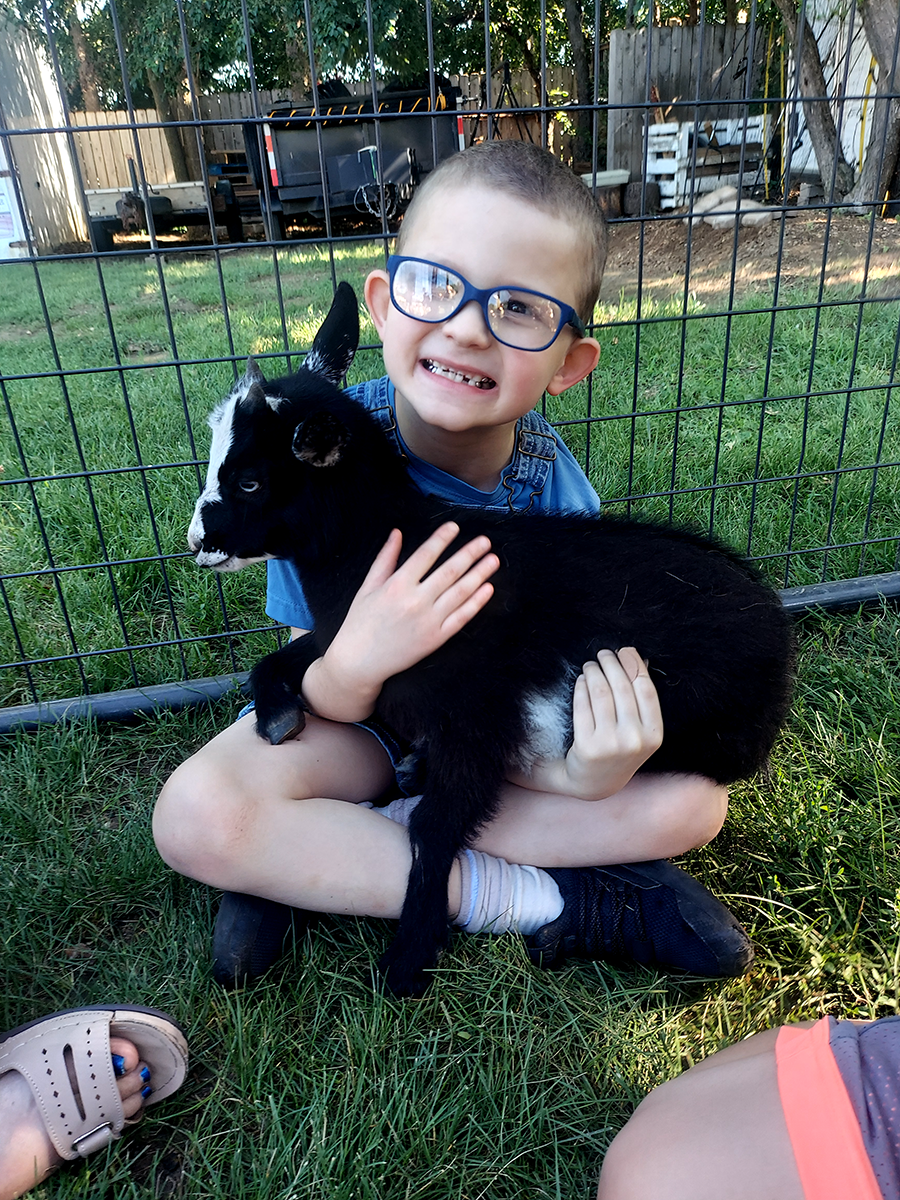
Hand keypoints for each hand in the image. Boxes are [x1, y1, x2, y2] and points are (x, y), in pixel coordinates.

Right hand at [302, 522, 497, 721]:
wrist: (359, 661)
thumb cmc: (360, 623)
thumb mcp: (367, 587)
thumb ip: (385, 559)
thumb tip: (397, 533)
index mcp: (396, 586)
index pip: (425, 555)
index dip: (442, 539)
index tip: (454, 527)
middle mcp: (415, 602)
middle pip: (449, 572)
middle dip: (469, 554)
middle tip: (485, 541)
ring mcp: (428, 621)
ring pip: (460, 593)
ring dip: (479, 574)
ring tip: (492, 560)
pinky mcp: (436, 638)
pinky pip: (461, 617)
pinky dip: (476, 603)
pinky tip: (487, 589)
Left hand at [562, 647, 663, 798]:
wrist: (595, 783)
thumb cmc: (620, 749)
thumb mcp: (640, 731)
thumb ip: (642, 700)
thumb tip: (639, 659)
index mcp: (654, 735)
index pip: (646, 690)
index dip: (634, 665)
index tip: (625, 651)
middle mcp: (634, 740)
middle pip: (622, 688)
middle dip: (611, 664)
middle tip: (603, 653)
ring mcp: (610, 744)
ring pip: (601, 693)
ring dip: (594, 672)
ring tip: (591, 665)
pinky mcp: (587, 746)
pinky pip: (583, 706)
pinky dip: (581, 687)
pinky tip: (582, 680)